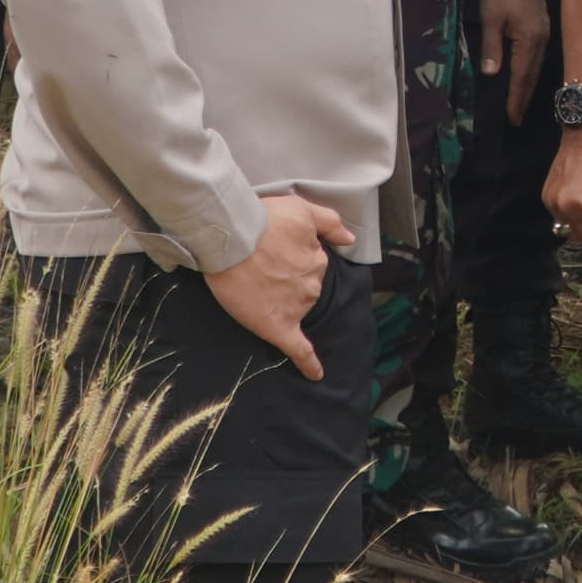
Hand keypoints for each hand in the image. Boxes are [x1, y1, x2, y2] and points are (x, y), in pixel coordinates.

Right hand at [204, 191, 355, 376]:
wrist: (231, 239)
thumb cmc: (263, 220)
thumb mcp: (301, 208)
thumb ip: (330, 222)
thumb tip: (351, 240)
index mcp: (316, 260)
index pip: (311, 264)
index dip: (291, 258)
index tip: (274, 253)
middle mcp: (311, 285)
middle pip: (305, 287)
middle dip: (288, 279)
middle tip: (260, 267)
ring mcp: (296, 308)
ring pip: (298, 307)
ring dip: (284, 301)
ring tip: (255, 285)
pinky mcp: (277, 326)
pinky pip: (298, 349)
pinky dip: (308, 363)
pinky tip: (315, 374)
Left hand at [475, 0, 551, 124]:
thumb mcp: (491, 19)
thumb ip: (492, 48)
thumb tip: (492, 74)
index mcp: (529, 41)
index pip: (521, 77)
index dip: (515, 98)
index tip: (511, 117)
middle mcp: (540, 41)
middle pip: (531, 76)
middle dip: (522, 98)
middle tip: (515, 118)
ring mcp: (543, 35)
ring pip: (535, 68)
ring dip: (527, 86)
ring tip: (518, 103)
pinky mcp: (542, 29)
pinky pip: (536, 57)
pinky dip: (529, 72)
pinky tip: (524, 77)